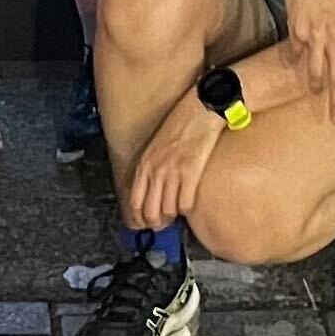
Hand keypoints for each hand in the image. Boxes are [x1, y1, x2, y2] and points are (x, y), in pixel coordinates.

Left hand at [122, 95, 223, 234]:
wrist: (200, 110)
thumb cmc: (179, 126)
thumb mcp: (156, 147)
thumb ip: (152, 168)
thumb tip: (153, 191)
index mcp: (145, 164)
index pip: (135, 202)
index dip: (139, 219)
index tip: (146, 225)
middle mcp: (155, 171)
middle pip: (150, 211)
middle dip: (157, 223)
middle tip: (165, 224)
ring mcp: (172, 173)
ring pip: (168, 211)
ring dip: (173, 216)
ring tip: (178, 213)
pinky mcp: (191, 173)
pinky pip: (186, 204)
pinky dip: (187, 210)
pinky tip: (190, 204)